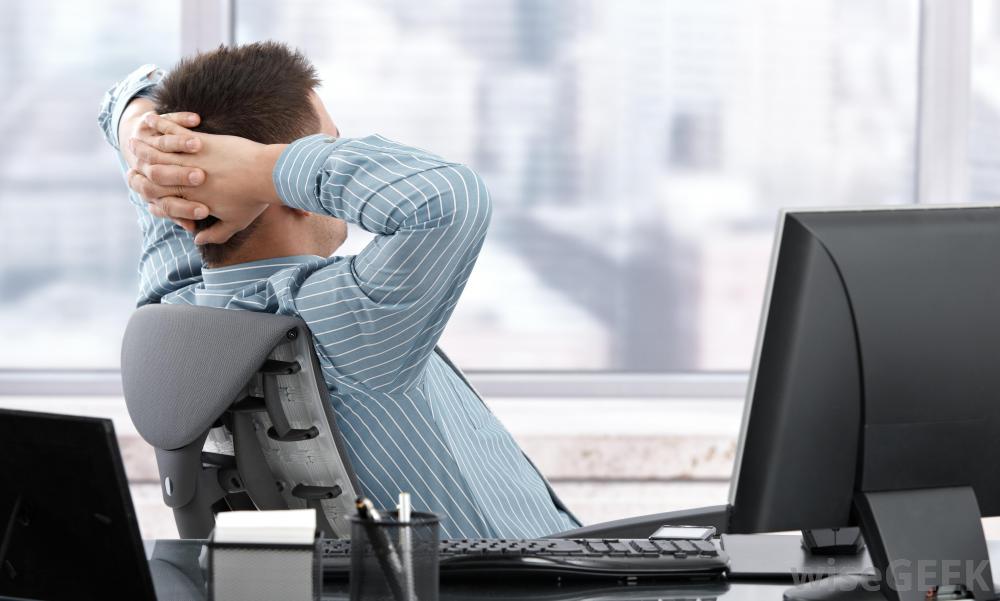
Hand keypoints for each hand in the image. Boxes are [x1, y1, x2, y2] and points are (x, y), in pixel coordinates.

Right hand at [128, 113, 286, 243]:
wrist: (268, 174)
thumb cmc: (253, 199)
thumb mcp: (236, 222)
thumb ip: (215, 233)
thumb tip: (198, 241)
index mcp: (191, 199)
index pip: (160, 197)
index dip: (149, 190)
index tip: (141, 185)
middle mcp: (185, 179)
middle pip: (153, 172)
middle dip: (141, 164)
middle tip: (130, 156)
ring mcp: (191, 159)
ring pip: (159, 152)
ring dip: (145, 145)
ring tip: (135, 139)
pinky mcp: (200, 141)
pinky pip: (174, 132)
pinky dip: (161, 126)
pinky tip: (153, 120)